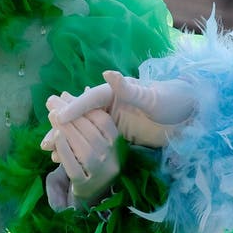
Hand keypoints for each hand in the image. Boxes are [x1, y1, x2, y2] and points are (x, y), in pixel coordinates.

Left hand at [41, 91, 119, 204]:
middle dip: (69, 114)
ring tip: (51, 115)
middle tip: (51, 101)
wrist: (92, 191)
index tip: (65, 96)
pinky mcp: (85, 185)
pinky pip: (74, 166)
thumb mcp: (94, 135)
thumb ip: (85, 115)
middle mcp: (111, 158)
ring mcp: (99, 173)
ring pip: (82, 149)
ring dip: (65, 129)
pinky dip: (63, 149)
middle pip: (90, 133)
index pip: (103, 121)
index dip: (84, 106)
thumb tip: (71, 93)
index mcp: (117, 143)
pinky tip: (54, 135)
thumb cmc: (92, 155)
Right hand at [46, 71, 196, 147]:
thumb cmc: (170, 99)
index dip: (73, 107)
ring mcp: (112, 121)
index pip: (89, 99)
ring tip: (49, 152)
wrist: (187, 115)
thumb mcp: (150, 96)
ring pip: (83, 131)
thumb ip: (129, 88)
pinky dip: (80, 149)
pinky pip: (94, 142)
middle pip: (80, 117)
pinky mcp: (117, 135)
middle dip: (62, 128)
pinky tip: (68, 159)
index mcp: (114, 91)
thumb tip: (108, 73)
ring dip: (66, 141)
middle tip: (45, 141)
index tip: (57, 116)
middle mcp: (109, 105)